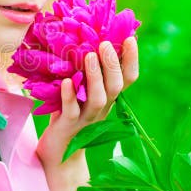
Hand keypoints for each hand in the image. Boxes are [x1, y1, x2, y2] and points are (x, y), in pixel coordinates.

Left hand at [36, 36, 138, 169]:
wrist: (58, 152)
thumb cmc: (69, 113)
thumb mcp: (82, 91)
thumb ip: (88, 71)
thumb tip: (90, 39)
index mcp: (108, 97)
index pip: (127, 78)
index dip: (131, 60)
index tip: (130, 38)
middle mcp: (102, 107)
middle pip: (115, 87)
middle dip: (112, 64)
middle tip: (105, 44)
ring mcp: (86, 118)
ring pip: (97, 99)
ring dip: (95, 76)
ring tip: (90, 55)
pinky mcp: (68, 126)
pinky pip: (71, 111)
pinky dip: (69, 96)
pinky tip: (66, 82)